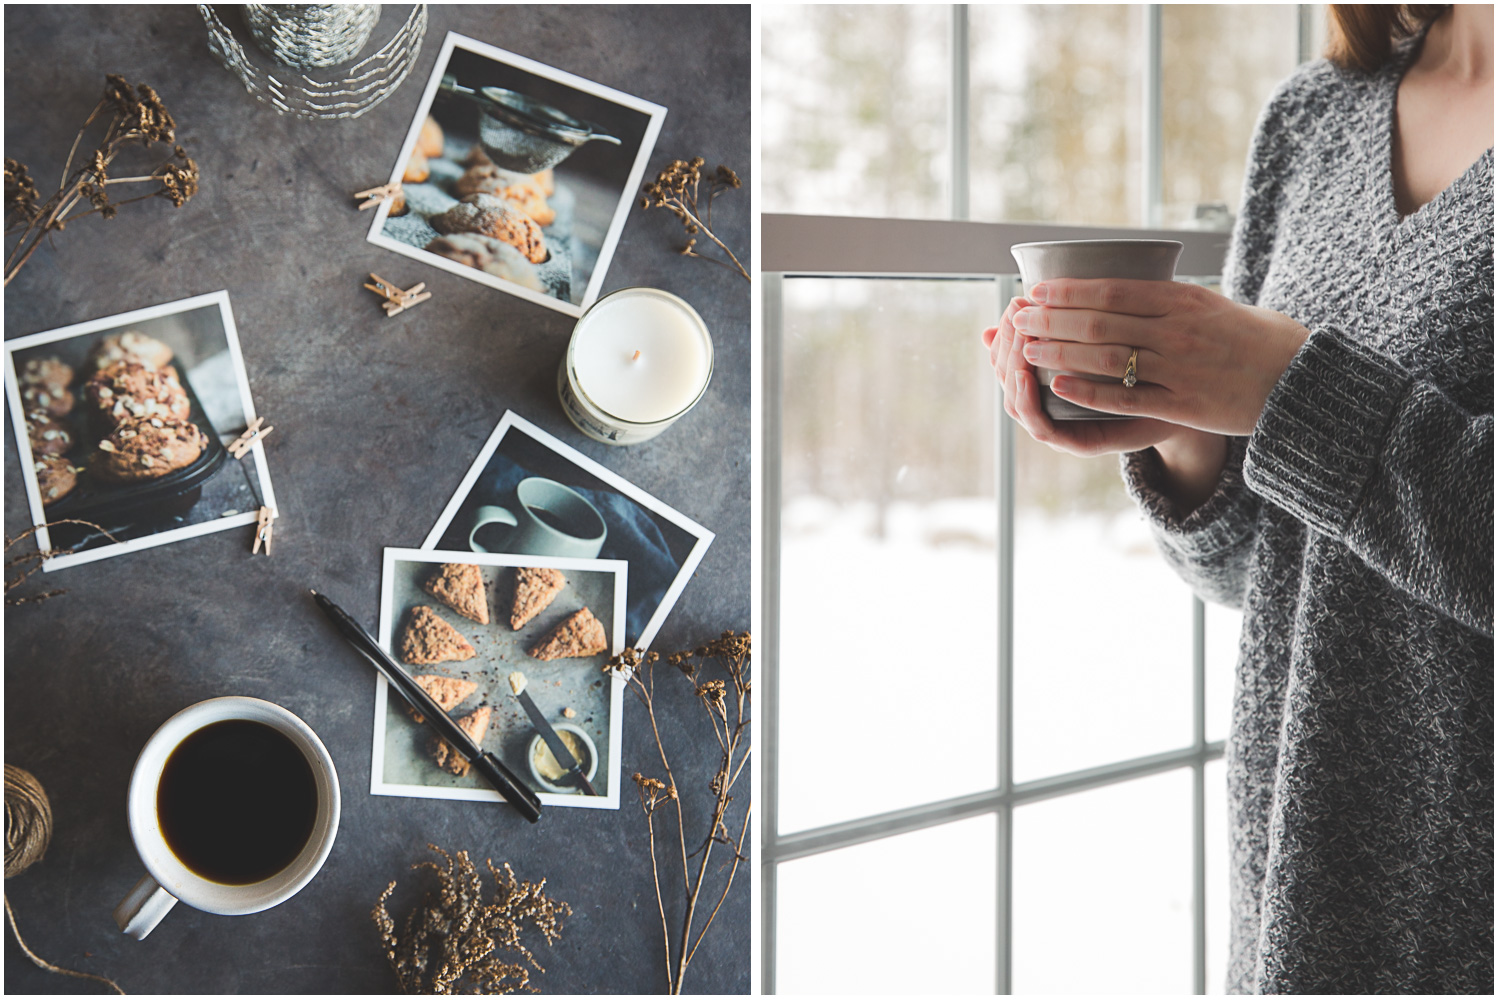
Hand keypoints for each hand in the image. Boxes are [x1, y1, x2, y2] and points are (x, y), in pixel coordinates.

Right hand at [984, 295, 1184, 457]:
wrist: (1187, 405)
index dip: (1006, 330)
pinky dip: (1032, 405)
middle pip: (1007, 377)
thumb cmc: (1150, 367)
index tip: (1016, 303)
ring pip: (1016, 403)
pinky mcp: (1078, 442)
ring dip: (1012, 371)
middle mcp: (1048, 404)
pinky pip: (1044, 428)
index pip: (1008, 355)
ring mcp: (1058, 425)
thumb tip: (1046, 282)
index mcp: (1050, 378)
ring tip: (1021, 343)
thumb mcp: (1115, 333)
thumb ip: (1085, 312)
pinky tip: (1031, 379)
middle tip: (1017, 318)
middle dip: (1006, 345)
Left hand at [1015, 278, 1309, 435]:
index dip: (1070, 291)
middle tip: (1018, 317)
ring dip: (1061, 352)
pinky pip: (1126, 397)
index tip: (1036, 290)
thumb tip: (1116, 287)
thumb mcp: (1211, 304)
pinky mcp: (1183, 403)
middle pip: (1102, 322)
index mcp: (1184, 300)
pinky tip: (1058, 386)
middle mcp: (1180, 330)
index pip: (1114, 291)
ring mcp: (1180, 368)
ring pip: (1108, 358)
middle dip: (1053, 320)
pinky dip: (1088, 391)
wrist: (1300, 378)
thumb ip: (1166, 298)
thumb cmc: (1249, 338)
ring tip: (1027, 348)